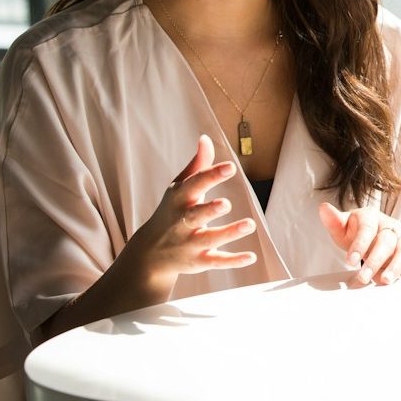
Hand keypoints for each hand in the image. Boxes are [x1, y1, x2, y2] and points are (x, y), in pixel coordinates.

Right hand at [124, 134, 257, 286]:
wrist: (148, 253)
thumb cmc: (170, 212)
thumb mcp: (179, 188)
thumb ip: (197, 165)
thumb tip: (206, 138)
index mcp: (179, 200)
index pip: (194, 185)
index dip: (211, 176)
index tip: (230, 167)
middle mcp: (182, 222)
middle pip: (196, 215)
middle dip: (210, 209)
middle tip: (226, 204)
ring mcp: (189, 243)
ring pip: (210, 239)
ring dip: (229, 233)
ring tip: (250, 224)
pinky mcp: (198, 261)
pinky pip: (216, 262)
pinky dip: (233, 260)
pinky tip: (251, 256)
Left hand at [319, 203, 400, 286]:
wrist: (372, 234)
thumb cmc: (356, 232)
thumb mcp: (343, 228)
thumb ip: (334, 221)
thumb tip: (323, 208)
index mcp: (371, 217)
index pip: (367, 229)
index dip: (359, 245)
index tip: (350, 261)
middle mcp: (390, 225)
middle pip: (386, 241)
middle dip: (375, 261)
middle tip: (363, 278)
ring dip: (396, 266)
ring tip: (385, 281)